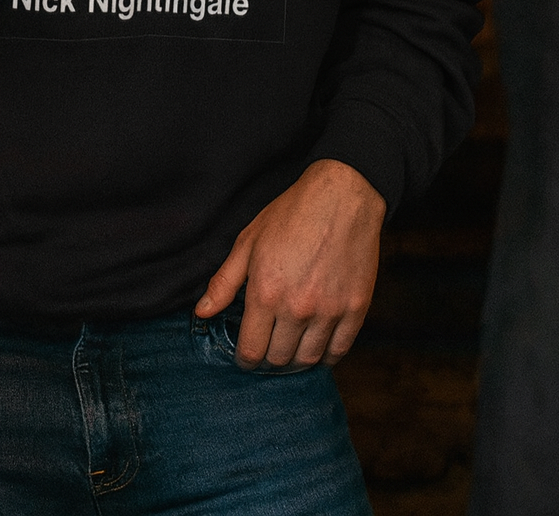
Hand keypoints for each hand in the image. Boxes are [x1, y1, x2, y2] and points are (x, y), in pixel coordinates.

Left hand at [195, 159, 385, 369]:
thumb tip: (202, 312)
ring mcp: (329, 311)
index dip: (245, 359)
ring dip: (295, 361)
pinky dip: (325, 356)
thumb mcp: (249, 241)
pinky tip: (316, 346)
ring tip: (289, 350)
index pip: (251, 350)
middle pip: (279, 360)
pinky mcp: (355, 309)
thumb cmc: (291, 214)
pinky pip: (339, 351)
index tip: (245, 356)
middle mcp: (297, 308)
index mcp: (266, 292)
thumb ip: (224, 282)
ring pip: (308, 359)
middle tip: (267, 350)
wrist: (342, 196)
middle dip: (268, 360)